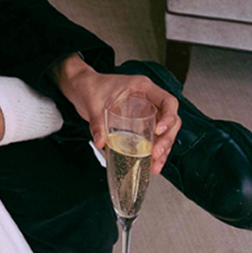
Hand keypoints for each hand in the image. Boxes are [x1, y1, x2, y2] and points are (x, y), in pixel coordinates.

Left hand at [51, 55, 180, 174]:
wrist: (80, 87)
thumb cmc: (89, 86)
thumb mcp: (93, 104)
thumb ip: (97, 122)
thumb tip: (100, 142)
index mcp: (142, 87)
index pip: (167, 101)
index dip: (169, 117)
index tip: (159, 131)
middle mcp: (148, 99)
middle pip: (171, 120)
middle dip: (167, 139)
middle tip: (157, 154)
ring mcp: (145, 112)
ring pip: (164, 132)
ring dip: (163, 149)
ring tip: (156, 166)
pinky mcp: (139, 123)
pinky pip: (152, 137)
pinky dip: (153, 150)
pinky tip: (150, 164)